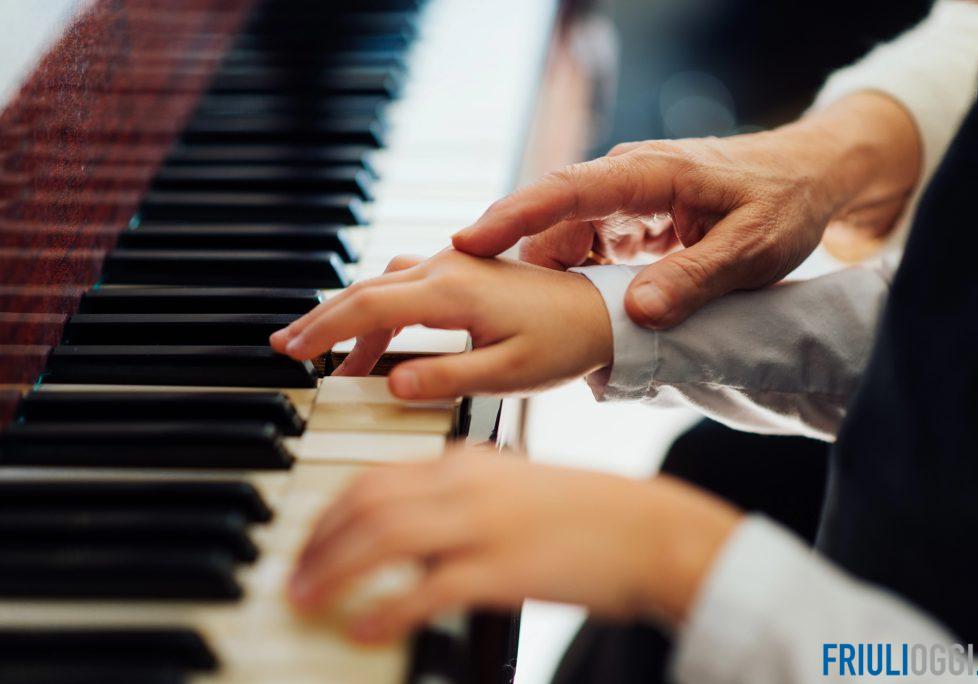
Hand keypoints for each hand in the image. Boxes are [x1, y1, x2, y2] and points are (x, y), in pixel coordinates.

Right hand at [269, 250, 612, 399]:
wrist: (600, 312)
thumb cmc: (563, 344)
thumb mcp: (509, 375)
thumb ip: (448, 379)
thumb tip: (391, 385)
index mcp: (453, 292)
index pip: (369, 307)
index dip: (325, 330)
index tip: (290, 351)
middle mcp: (447, 267)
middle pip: (366, 290)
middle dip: (322, 320)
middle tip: (286, 347)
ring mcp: (454, 263)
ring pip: (383, 285)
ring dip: (351, 317)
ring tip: (326, 356)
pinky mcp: (463, 269)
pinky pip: (406, 284)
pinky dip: (380, 310)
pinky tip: (376, 342)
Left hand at [288, 447, 741, 643]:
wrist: (649, 530)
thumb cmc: (585, 515)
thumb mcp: (514, 490)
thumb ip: (461, 500)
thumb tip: (409, 532)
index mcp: (467, 463)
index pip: (375, 475)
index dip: (330, 512)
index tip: (309, 541)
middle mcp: (467, 485)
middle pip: (367, 501)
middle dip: (318, 540)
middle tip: (294, 577)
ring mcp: (485, 525)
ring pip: (384, 536)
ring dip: (335, 569)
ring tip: (307, 600)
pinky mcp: (505, 569)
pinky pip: (428, 588)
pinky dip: (386, 609)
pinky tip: (363, 630)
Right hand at [452, 92, 920, 328]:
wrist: (810, 178)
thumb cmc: (785, 202)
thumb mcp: (753, 248)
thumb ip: (694, 279)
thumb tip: (637, 313)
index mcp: (650, 173)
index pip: (567, 189)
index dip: (514, 216)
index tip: (467, 241)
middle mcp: (626, 182)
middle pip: (551, 220)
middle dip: (509, 258)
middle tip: (472, 303)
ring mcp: (625, 203)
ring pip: (563, 240)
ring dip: (539, 278)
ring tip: (509, 320)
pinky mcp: (630, 224)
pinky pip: (585, 252)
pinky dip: (570, 282)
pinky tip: (560, 314)